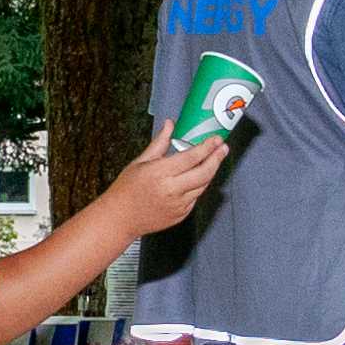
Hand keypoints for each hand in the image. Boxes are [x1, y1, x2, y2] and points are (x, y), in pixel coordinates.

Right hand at [95, 120, 228, 239]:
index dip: (207, 147)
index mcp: (160, 173)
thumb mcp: (140, 162)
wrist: (120, 218)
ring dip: (210, 172)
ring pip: (203, 186)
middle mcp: (171, 190)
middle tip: (223, 148)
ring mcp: (177, 205)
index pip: (191, 157)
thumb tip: (170, 125)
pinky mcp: (180, 215)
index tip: (216, 139)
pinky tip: (196, 178)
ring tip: (212, 160)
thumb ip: (160, 143)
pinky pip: (195, 198)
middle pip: (204, 173)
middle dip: (217, 159)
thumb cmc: (127, 189)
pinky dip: (198, 186)